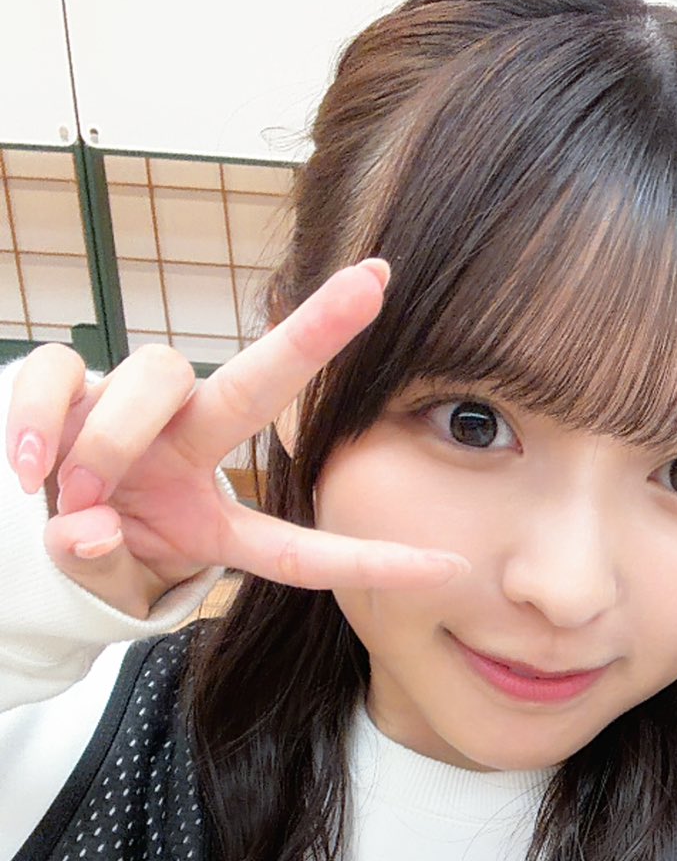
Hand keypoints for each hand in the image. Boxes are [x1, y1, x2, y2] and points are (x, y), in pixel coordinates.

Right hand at [4, 260, 466, 618]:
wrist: (16, 516)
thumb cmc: (85, 543)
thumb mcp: (103, 576)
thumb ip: (97, 565)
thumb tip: (85, 530)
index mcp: (212, 512)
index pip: (299, 548)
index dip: (371, 564)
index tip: (450, 571)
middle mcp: (186, 444)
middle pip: (259, 384)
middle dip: (317, 333)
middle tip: (374, 284)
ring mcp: (130, 407)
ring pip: (156, 377)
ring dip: (112, 442)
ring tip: (76, 494)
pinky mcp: (68, 386)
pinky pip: (60, 376)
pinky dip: (36, 420)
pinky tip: (25, 469)